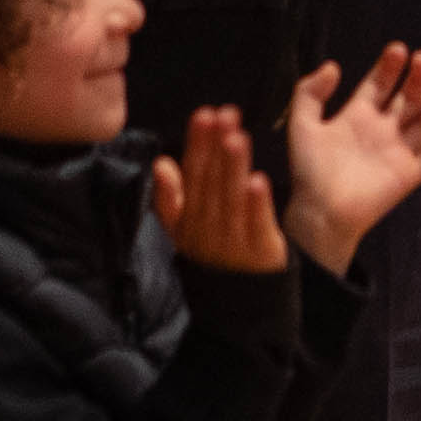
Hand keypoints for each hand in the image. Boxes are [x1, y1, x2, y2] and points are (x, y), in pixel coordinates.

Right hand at [149, 107, 287, 275]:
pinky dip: (257, 204)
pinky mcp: (260, 252)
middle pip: (211, 183)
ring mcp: (232, 242)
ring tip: (237, 137)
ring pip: (231, 200)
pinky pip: (256, 226)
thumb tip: (161, 163)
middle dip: (216, 147)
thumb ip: (171, 198)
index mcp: (187, 219)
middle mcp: (206, 229)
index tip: (204, 114)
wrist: (239, 306)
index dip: (197, 145)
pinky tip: (258, 180)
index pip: (191, 175)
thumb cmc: (213, 253)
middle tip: (225, 114)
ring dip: (233, 168)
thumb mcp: (184, 230)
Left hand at [280, 45, 420, 275]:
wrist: (318, 213)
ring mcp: (398, 151)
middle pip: (408, 97)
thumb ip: (309, 93)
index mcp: (359, 116)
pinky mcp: (409, 174)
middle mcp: (383, 130)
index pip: (381, 84)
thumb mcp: (302, 125)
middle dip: (418, 77)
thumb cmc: (309, 172)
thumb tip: (333, 66)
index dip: (390, 66)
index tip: (397, 49)